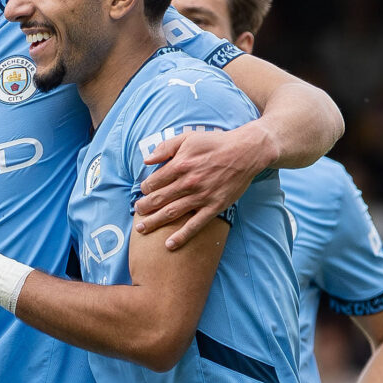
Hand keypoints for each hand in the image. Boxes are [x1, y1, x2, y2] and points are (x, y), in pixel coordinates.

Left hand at [133, 123, 275, 248]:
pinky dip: (181, 236)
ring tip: (142, 229)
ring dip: (154, 222)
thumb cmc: (216, 143)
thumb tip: (147, 160)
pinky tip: (169, 245)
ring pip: (172, 213)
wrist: (246, 152)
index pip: (154, 182)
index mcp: (180, 165)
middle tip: (137, 213)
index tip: (143, 192)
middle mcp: (188, 183)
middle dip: (144, 208)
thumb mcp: (188, 138)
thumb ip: (166, 147)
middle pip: (159, 199)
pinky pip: (195, 225)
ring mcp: (201, 196)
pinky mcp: (214, 206)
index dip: (145, 189)